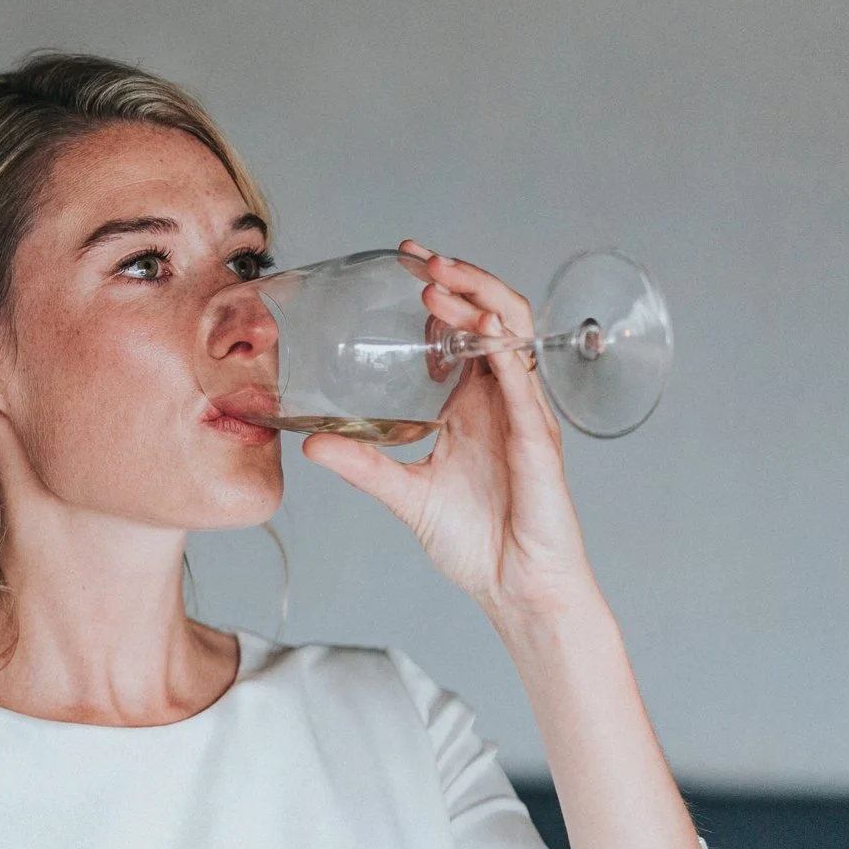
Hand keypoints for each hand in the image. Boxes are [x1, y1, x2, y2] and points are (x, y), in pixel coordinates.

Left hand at [299, 241, 595, 619]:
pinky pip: (524, 388)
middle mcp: (504, 400)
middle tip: (420, 258)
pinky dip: (504, 355)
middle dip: (461, 280)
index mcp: (475, 403)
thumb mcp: (404, 493)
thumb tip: (309, 444)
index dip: (442, 289)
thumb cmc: (476, 541)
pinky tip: (484, 332)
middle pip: (494, 316)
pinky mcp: (539, 443)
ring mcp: (525, 417)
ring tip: (440, 284)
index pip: (465, 328)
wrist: (515, 590)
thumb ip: (362, 463)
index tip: (405, 261)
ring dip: (479, 304)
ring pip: (513, 339)